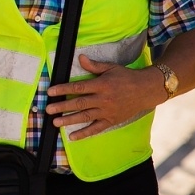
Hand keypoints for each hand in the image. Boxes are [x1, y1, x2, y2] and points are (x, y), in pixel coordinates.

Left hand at [45, 57, 166, 139]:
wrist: (146, 90)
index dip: (63, 89)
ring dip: (69, 120)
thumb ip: (94, 66)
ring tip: (55, 122)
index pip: (79, 87)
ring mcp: (108, 111)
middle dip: (62, 106)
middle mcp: (103, 99)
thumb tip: (80, 57)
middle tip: (48, 109)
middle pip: (79, 103)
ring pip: (85, 117)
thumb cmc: (126, 77)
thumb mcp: (111, 68)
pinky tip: (72, 136)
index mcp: (102, 85)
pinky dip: (84, 133)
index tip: (50, 91)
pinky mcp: (112, 120)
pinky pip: (96, 128)